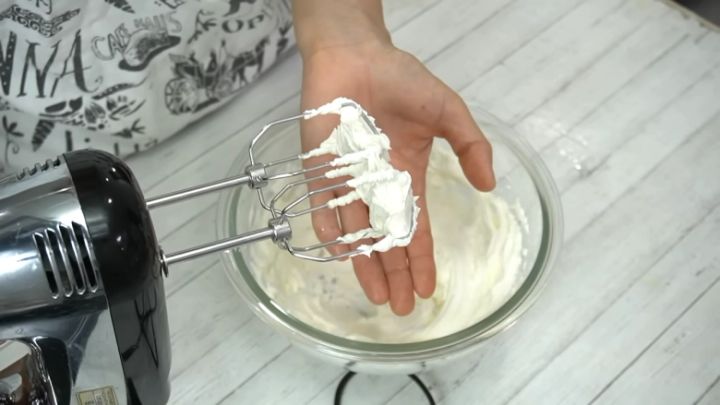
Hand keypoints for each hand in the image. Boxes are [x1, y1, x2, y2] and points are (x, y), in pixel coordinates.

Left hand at [294, 1, 495, 314]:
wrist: (354, 54)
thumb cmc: (400, 79)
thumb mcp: (447, 111)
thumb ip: (470, 145)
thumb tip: (490, 184)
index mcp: (406, 176)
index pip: (416, 227)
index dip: (421, 258)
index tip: (426, 288)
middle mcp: (376, 185)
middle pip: (387, 239)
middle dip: (395, 273)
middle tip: (402, 308)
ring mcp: (347, 179)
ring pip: (357, 231)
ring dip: (367, 263)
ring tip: (377, 295)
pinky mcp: (320, 167)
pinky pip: (324, 204)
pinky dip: (331, 227)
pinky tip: (341, 252)